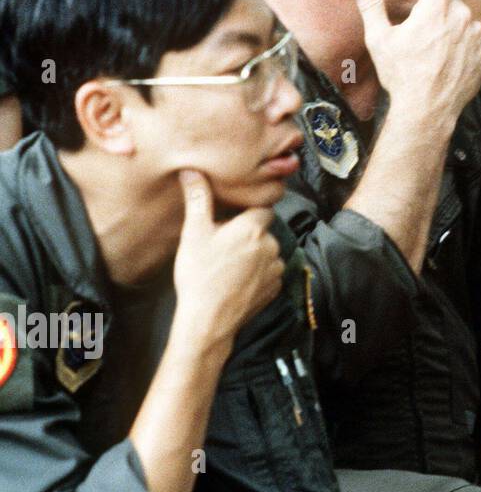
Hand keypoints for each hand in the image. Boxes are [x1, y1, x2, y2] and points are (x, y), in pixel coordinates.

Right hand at [172, 170, 283, 348]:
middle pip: (262, 231)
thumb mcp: (194, 233)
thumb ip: (197, 199)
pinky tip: (237, 281)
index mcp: (254, 228)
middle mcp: (271, 245)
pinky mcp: (276, 288)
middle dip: (247, 235)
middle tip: (222, 247)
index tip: (232, 220)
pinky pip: (269, 273)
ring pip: (267, 253)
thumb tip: (192, 171)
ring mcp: (276, 268)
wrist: (208, 320)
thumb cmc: (198, 274)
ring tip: (227, 267)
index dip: (246, 212)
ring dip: (253, 255)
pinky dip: (257, 274)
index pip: (261, 208)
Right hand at [352, 0, 480, 123]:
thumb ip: (371, 5)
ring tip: (433, 46)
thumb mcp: (379, 40)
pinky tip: (447, 56)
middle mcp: (460, 17)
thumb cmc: (400, 75)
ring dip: (451, 22)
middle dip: (436, 3)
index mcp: (434, 9)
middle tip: (421, 24)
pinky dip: (463, 39)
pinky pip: (474, 35)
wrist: (428, 111)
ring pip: (463, 16)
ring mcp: (476, 35)